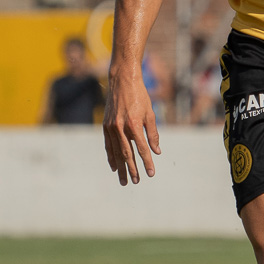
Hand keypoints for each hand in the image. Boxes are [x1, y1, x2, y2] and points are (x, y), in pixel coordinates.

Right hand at [103, 66, 160, 185]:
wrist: (122, 80)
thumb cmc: (140, 96)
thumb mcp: (150, 113)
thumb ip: (153, 133)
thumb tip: (157, 151)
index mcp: (134, 125)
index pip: (142, 149)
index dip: (147, 162)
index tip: (151, 173)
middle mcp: (121, 128)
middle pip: (127, 154)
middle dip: (132, 170)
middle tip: (136, 182)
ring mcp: (111, 127)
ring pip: (116, 152)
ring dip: (121, 168)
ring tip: (124, 180)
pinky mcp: (105, 125)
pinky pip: (108, 145)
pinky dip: (111, 157)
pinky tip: (114, 167)